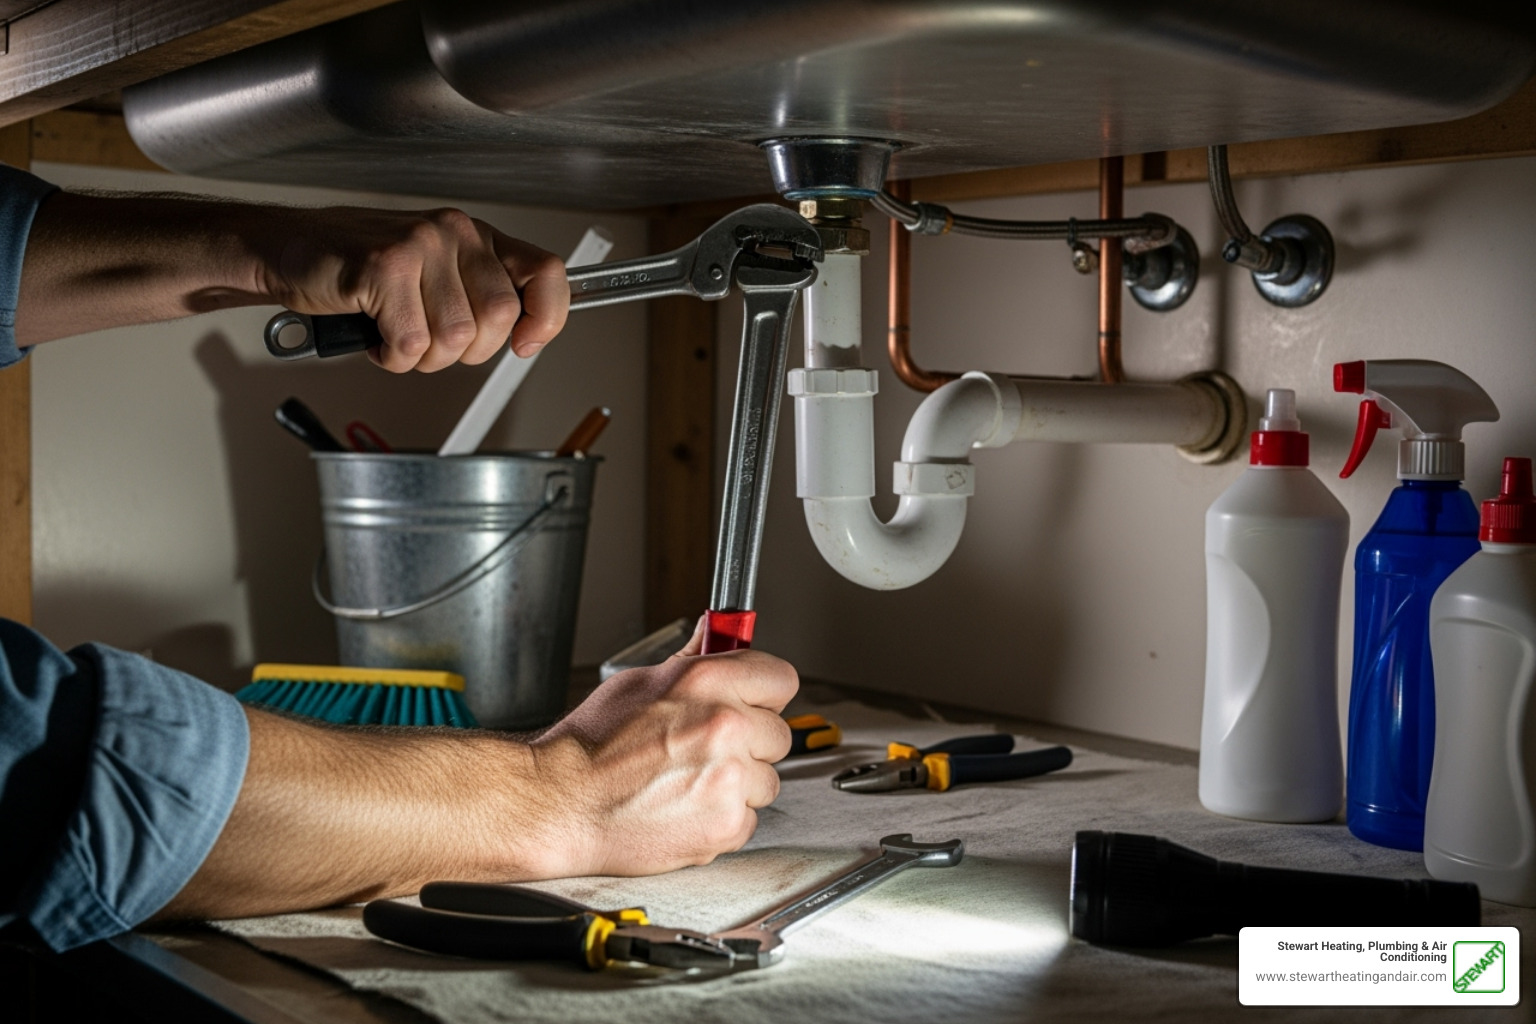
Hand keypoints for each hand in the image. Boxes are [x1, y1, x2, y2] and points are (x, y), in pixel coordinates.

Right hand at [263, 205, 569, 372]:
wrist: (288, 249)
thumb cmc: (358, 267)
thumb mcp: (433, 272)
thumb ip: (477, 294)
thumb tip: (526, 333)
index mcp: (475, 236)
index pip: (546, 272)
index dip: (548, 317)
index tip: (528, 343)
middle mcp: (454, 234)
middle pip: (499, 319)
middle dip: (466, 352)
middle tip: (429, 342)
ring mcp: (419, 247)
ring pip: (454, 338)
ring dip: (423, 358)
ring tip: (396, 336)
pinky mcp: (384, 268)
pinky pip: (411, 343)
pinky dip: (391, 357)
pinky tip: (375, 337)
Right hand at [529, 620, 797, 876]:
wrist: (562, 801)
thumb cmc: (591, 745)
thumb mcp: (640, 681)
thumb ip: (692, 659)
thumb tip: (717, 630)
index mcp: (709, 682)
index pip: (782, 679)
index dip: (765, 692)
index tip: (754, 702)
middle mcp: (726, 727)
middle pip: (779, 734)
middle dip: (751, 741)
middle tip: (708, 749)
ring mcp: (730, 779)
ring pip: (767, 780)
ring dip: (740, 783)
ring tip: (691, 781)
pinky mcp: (725, 825)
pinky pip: (748, 819)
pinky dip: (723, 818)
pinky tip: (687, 807)